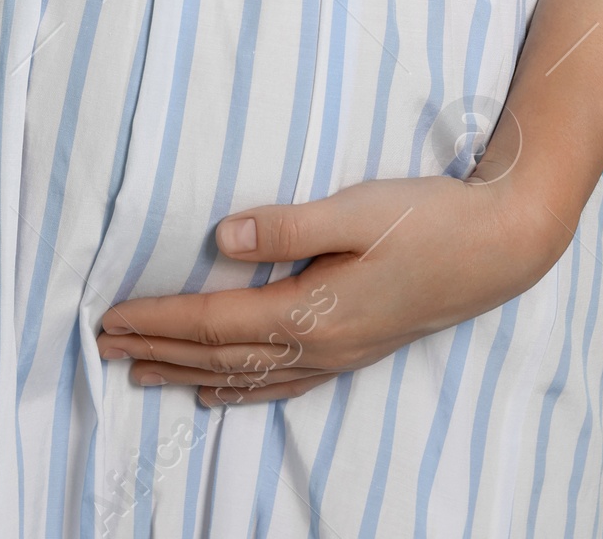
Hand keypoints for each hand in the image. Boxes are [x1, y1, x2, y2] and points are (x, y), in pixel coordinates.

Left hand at [94, 163, 563, 404]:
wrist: (500, 247)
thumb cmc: (430, 218)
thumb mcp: (358, 209)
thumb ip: (288, 225)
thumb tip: (221, 239)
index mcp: (314, 313)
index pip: (216, 325)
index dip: (159, 321)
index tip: (111, 317)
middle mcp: (320, 347)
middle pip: (221, 358)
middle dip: (159, 351)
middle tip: (103, 347)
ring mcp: (338, 355)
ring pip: (246, 378)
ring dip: (188, 374)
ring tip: (142, 373)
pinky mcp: (354, 349)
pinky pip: (280, 383)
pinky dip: (239, 390)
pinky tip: (220, 394)